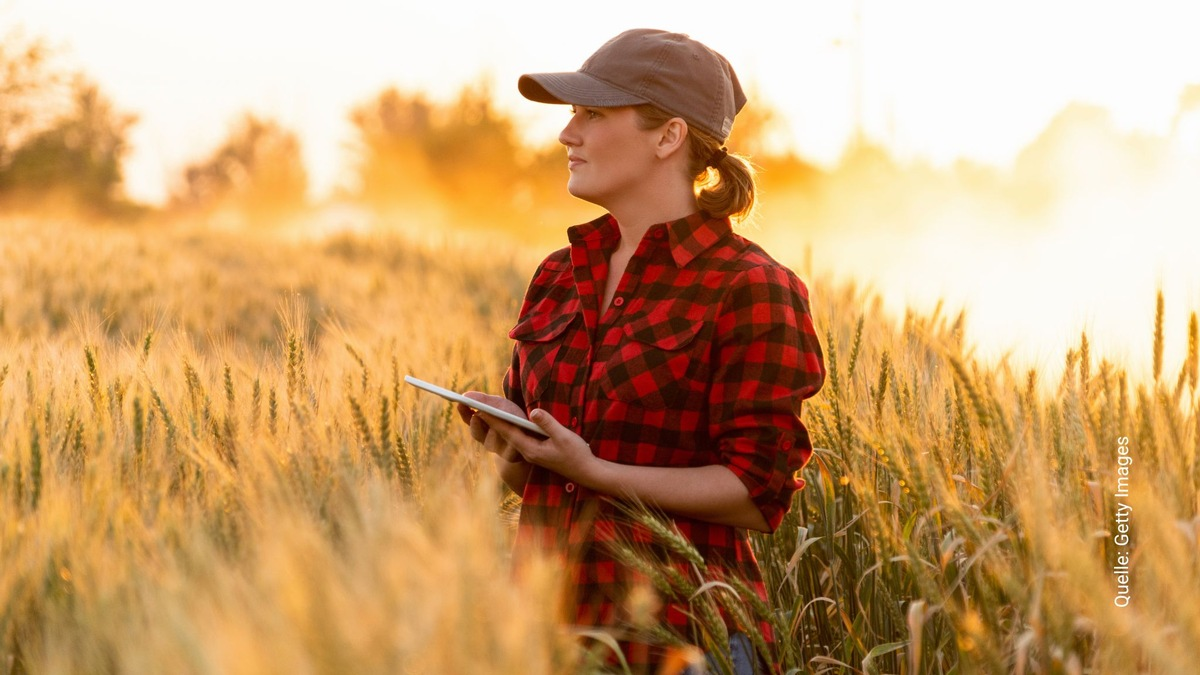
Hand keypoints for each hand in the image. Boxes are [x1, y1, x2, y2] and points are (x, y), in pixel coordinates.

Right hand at [456, 392, 527, 462]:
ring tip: (496, 425)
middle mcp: (487, 439)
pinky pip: (507, 450)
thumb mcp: (499, 405)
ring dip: (494, 433)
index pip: (469, 420)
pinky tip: (513, 434)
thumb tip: (465, 395)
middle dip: (477, 425)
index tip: (461, 403)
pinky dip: (509, 441)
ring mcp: (499, 449)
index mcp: (481, 426)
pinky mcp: (511, 456)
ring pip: (491, 442)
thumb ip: (483, 401)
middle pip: (477, 434)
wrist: (532, 432)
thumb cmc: (512, 415)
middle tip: (477, 415)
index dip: (464, 413)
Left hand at [474, 408, 599, 485]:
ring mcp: (531, 452)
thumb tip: (533, 412)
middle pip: (505, 435)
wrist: (585, 472)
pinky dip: (509, 428)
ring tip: (483, 411)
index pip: (508, 433)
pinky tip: (504, 421)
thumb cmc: (576, 454)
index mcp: (531, 450)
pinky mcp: (535, 451)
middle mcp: (527, 452)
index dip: (494, 421)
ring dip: (497, 425)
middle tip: (475, 407)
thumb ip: (548, 424)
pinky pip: (517, 439)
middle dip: (490, 421)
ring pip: (509, 437)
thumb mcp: (564, 436)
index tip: (480, 410)